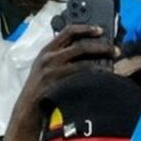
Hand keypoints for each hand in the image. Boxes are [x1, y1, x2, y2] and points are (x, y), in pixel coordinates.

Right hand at [3, 24, 114, 140]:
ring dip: (101, 60)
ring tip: (112, 65)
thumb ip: (60, 58)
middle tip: (114, 50)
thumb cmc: (38, 92)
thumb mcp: (44, 69)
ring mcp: (52, 71)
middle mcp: (48, 58)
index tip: (100, 30)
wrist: (26, 112)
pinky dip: (95, 75)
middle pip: (79, 45)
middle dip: (101, 46)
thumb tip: (87, 53)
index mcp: (46, 51)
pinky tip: (104, 78)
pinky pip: (81, 76)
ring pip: (83, 60)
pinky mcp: (56, 83)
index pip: (67, 31)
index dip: (86, 28)